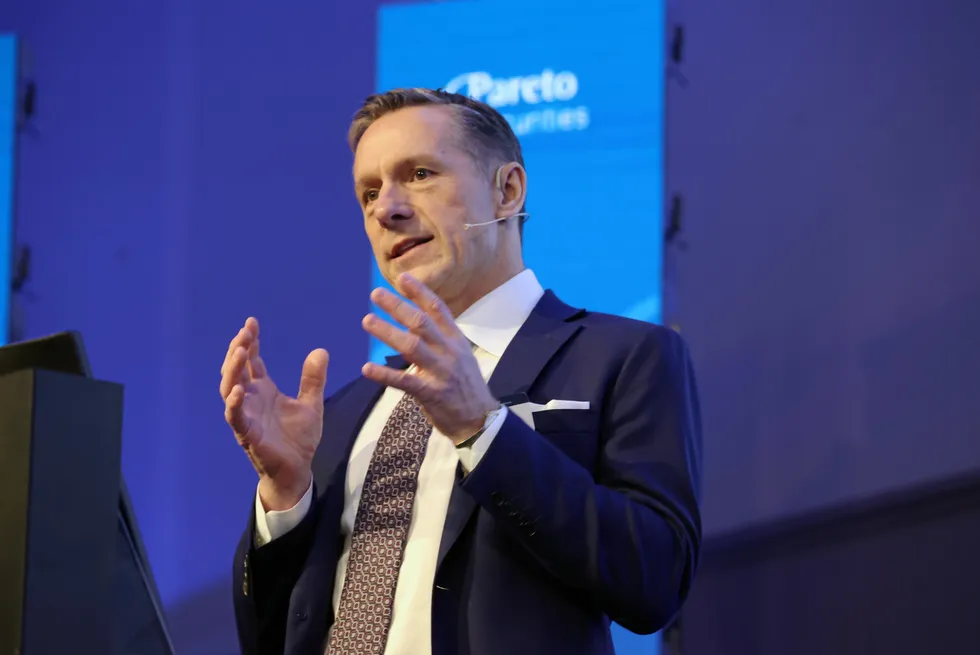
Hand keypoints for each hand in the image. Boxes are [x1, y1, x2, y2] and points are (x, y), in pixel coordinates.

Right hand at [220, 317, 329, 510]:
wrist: (298, 469)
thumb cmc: (299, 438)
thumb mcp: (311, 403)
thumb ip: (313, 379)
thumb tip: (321, 351)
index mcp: (264, 390)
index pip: (252, 361)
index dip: (250, 342)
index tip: (251, 322)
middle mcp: (251, 399)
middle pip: (236, 370)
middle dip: (237, 350)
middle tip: (244, 332)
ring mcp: (246, 415)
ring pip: (229, 389)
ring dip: (232, 370)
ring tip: (239, 351)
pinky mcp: (246, 434)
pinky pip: (235, 417)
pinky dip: (234, 403)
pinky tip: (239, 390)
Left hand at [361, 273, 498, 442]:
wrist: (479, 420)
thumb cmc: (465, 387)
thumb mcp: (460, 356)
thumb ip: (438, 339)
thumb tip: (413, 321)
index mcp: (456, 340)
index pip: (438, 309)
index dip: (419, 292)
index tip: (402, 278)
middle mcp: (449, 352)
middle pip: (421, 323)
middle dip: (398, 306)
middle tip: (376, 294)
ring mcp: (441, 372)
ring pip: (411, 346)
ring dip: (387, 332)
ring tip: (367, 320)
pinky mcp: (431, 393)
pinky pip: (404, 381)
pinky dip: (384, 374)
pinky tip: (366, 368)